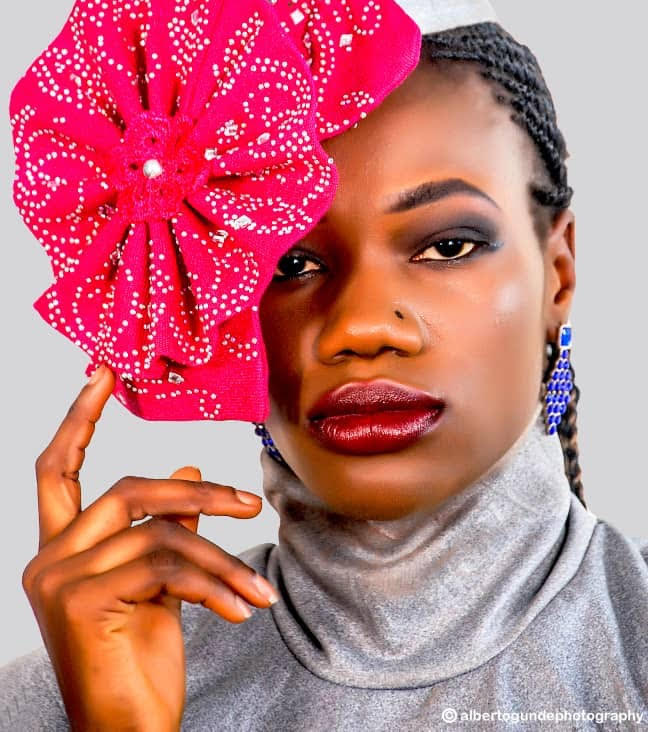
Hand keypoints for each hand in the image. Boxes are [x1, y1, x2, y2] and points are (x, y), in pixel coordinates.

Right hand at [21, 365, 279, 731]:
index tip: (102, 373)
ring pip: (160, 532)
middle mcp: (48, 558)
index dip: (79, 418)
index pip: (56, 470)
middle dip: (197, 493)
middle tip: (248, 505)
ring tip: (258, 590)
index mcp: (62, 550)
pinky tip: (242, 609)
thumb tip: (190, 468)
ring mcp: (58, 579)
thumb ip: (167, 527)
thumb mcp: (158, 586)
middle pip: (129, 489)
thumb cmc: (136, 663)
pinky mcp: (80, 601)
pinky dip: (214, 583)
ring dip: (220, 559)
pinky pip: (165, 566)